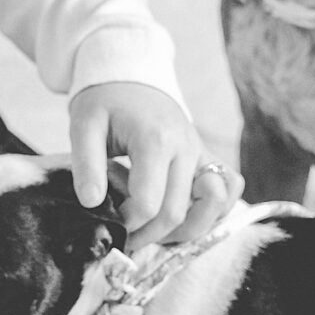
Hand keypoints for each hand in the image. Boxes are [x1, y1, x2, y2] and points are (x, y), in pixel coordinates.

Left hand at [68, 82, 240, 248]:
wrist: (131, 78)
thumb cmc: (105, 102)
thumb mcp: (84, 125)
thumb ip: (86, 165)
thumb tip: (92, 203)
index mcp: (156, 141)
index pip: (149, 204)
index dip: (128, 223)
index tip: (109, 220)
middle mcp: (187, 148)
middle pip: (177, 213)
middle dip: (149, 234)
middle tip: (124, 235)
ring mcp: (202, 153)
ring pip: (207, 210)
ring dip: (180, 231)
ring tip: (151, 230)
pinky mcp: (208, 157)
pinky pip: (229, 190)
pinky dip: (212, 211)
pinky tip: (183, 215)